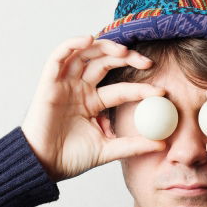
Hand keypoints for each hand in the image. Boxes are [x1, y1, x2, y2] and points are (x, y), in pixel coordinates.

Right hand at [20, 35, 168, 181]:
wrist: (43, 166)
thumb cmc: (70, 159)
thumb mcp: (107, 151)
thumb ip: (132, 146)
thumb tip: (162, 144)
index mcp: (94, 103)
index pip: (122, 89)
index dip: (141, 88)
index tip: (161, 92)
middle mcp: (80, 89)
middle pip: (105, 63)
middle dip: (127, 58)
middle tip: (146, 63)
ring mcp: (65, 84)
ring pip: (85, 55)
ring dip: (104, 48)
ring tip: (123, 51)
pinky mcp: (49, 82)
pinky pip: (58, 57)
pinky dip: (71, 44)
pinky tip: (88, 40)